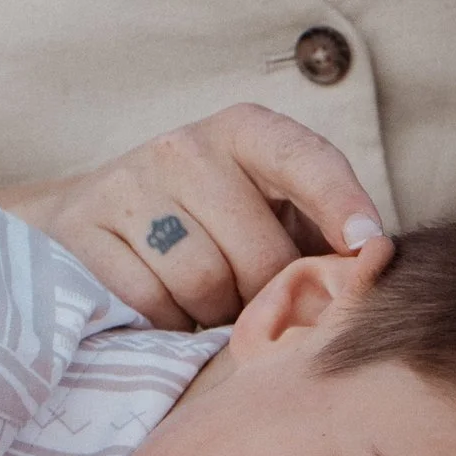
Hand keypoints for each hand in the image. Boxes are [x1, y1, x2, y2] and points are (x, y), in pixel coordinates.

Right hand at [8, 105, 390, 326]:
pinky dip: (167, 323)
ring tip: (207, 303)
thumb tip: (371, 264)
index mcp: (244, 132)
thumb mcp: (264, 206)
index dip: (342, 203)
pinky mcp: (84, 228)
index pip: (305, 160)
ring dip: (214, 315)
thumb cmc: (208, 222)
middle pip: (259, 254)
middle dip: (265, 295)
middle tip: (252, 301)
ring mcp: (129, 185)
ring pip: (205, 286)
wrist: (93, 217)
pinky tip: (166, 309)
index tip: (368, 246)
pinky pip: (151, 304)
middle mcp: (184, 147)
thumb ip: (317, 229)